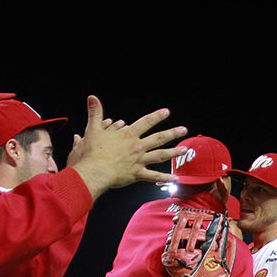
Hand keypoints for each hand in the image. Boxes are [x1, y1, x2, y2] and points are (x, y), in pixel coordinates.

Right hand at [67, 95, 187, 197]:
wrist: (94, 171)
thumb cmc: (92, 152)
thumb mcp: (93, 129)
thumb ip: (95, 113)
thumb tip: (92, 97)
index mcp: (128, 135)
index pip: (146, 122)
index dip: (156, 116)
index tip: (166, 112)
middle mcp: (137, 146)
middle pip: (158, 138)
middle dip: (172, 133)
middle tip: (184, 129)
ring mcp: (139, 160)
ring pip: (160, 155)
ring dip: (173, 152)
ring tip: (185, 149)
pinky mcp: (137, 174)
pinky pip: (153, 176)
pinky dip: (164, 178)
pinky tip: (175, 178)